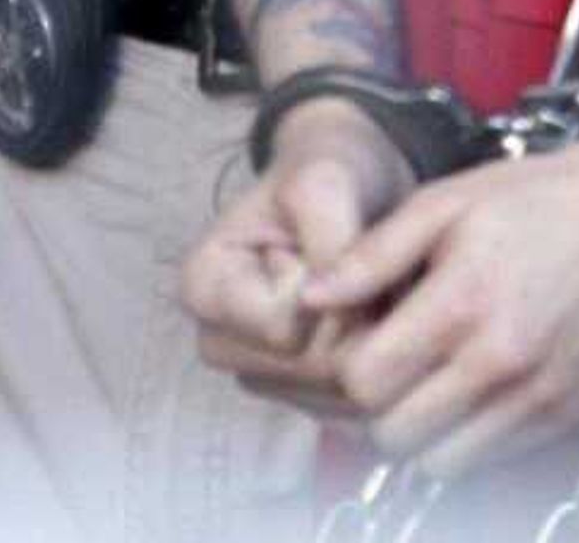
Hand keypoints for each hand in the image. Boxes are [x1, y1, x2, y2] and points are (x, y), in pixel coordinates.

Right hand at [181, 98, 415, 414]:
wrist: (349, 187)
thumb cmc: (327, 176)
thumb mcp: (325, 181)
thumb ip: (329, 237)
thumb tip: (341, 307)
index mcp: (204, 285)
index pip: (282, 327)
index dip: (325, 288)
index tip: (321, 241)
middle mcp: (217, 340)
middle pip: (309, 369)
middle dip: (355, 317)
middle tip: (357, 267)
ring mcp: (254, 371)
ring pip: (332, 392)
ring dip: (370, 337)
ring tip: (363, 288)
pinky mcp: (291, 391)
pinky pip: (347, 402)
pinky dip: (374, 359)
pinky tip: (368, 318)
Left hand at [303, 128, 578, 480]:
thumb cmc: (540, 198)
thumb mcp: (444, 203)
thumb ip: (371, 256)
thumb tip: (310, 298)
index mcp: (462, 303)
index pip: (363, 382)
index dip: (347, 363)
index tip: (363, 336)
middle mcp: (499, 362)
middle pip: (391, 435)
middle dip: (376, 405)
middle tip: (389, 364)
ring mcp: (536, 397)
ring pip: (437, 465)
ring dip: (418, 432)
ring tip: (426, 381)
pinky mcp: (565, 415)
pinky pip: (489, 459)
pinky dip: (465, 438)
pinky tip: (468, 388)